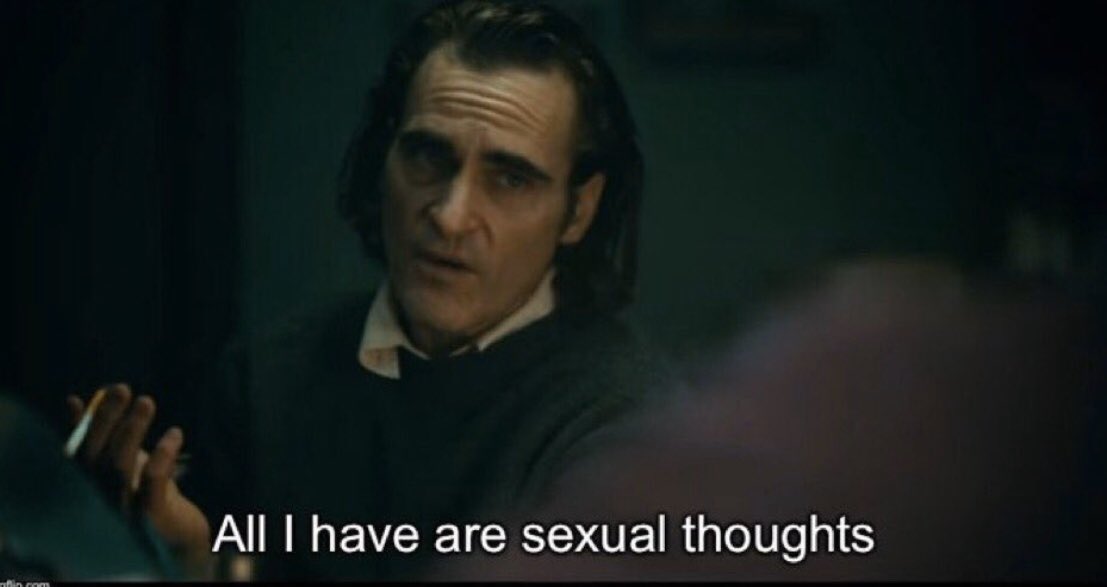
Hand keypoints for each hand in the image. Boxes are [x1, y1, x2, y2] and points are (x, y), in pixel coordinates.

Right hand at [67, 383, 211, 576]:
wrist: (178, 533)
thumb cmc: (143, 493)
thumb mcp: (120, 462)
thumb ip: (96, 436)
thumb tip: (75, 402)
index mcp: (86, 489)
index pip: (75, 454)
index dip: (82, 424)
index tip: (96, 393)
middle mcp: (97, 503)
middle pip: (94, 458)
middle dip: (106, 420)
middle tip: (122, 389)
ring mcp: (122, 513)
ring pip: (119, 469)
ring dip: (131, 431)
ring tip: (145, 401)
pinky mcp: (151, 519)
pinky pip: (152, 485)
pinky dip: (161, 456)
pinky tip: (175, 433)